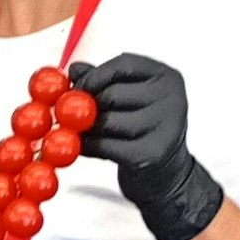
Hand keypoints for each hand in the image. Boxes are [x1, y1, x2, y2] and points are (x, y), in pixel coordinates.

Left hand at [68, 54, 224, 239]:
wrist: (166, 174)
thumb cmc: (144, 130)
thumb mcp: (128, 99)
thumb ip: (102, 81)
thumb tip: (74, 69)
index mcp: (166, 77)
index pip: (124, 65)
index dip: (94, 75)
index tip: (75, 86)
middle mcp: (171, 98)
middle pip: (113, 94)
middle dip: (85, 105)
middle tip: (68, 113)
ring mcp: (165, 126)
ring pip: (108, 121)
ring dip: (86, 128)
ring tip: (79, 131)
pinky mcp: (151, 153)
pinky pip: (107, 145)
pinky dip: (89, 146)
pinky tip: (85, 146)